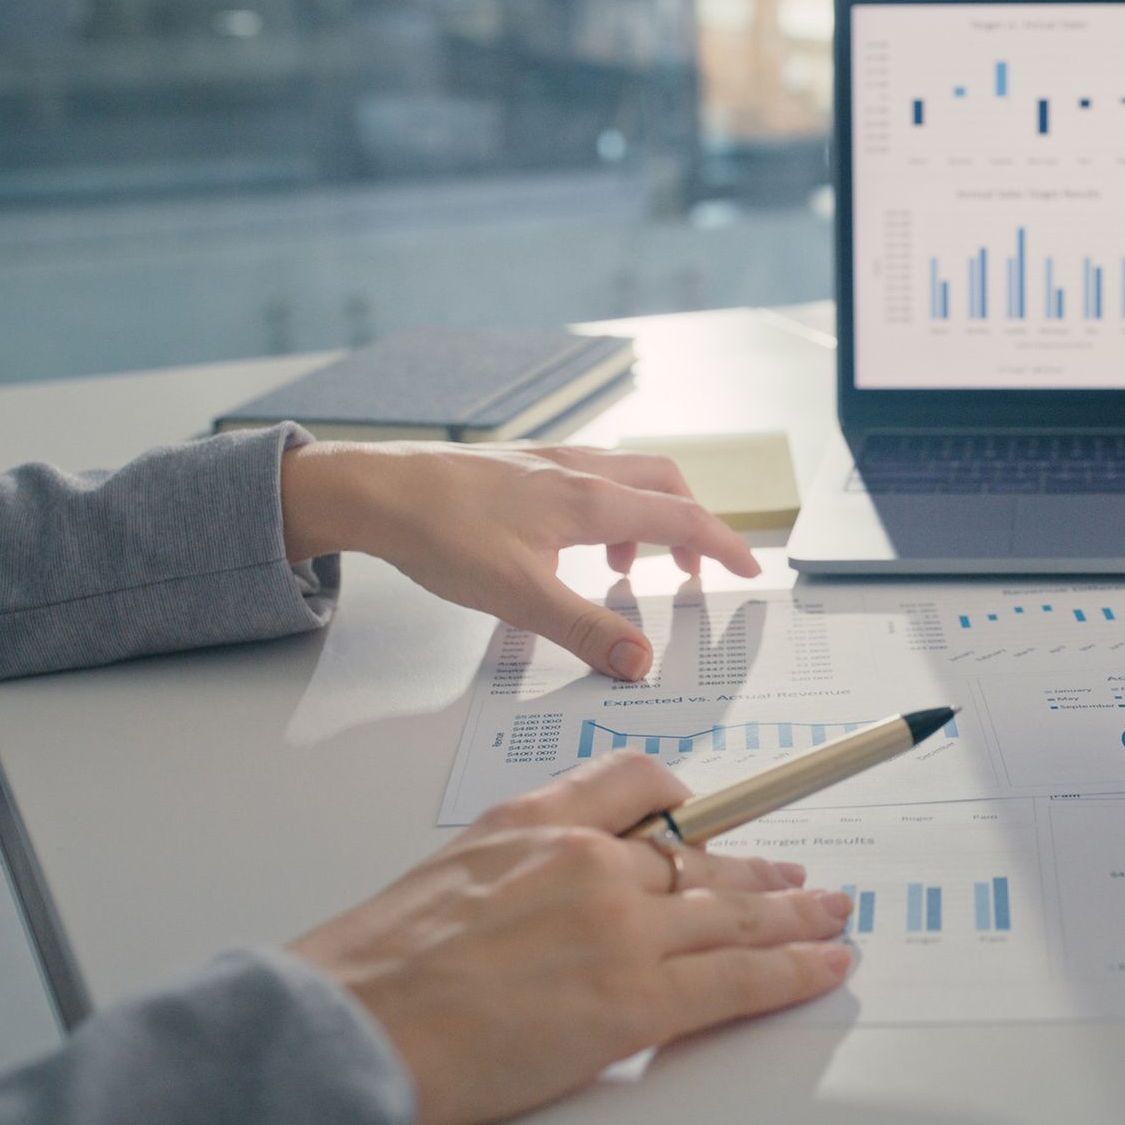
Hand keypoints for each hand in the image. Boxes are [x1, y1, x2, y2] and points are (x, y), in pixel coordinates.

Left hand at [280, 442, 760, 679]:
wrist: (375, 489)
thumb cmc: (440, 533)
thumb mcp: (518, 596)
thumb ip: (585, 630)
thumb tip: (641, 663)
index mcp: (590, 500)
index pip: (681, 516)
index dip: (723, 544)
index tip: (749, 568)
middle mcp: (579, 470)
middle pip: (665, 484)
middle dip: (692, 525)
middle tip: (695, 569)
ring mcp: (551, 461)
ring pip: (627, 477)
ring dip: (646, 517)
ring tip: (626, 568)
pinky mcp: (524, 464)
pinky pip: (590, 478)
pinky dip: (608, 509)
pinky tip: (573, 545)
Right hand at [290, 753, 852, 1124]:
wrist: (351, 1024)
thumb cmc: (376, 967)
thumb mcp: (449, 871)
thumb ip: (520, 865)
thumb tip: (558, 893)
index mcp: (540, 822)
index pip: (640, 782)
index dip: (688, 803)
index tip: (712, 815)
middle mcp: (592, 863)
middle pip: (703, 856)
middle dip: (760, 870)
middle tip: (797, 874)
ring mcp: (622, 931)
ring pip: (736, 913)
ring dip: (797, 913)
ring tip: (830, 912)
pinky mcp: (637, 1003)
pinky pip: (740, 979)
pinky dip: (794, 970)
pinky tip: (824, 963)